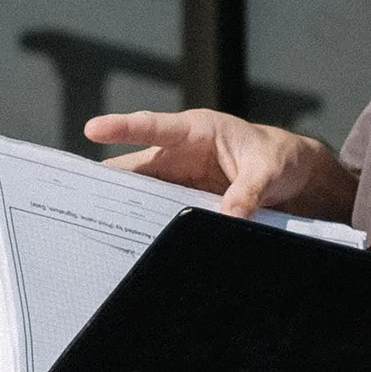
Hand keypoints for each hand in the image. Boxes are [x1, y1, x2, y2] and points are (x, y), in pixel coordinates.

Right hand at [83, 107, 357, 220]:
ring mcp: (179, 179)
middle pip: (136, 167)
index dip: (124, 128)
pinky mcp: (184, 202)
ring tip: (90, 228)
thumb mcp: (270, 170)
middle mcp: (181, 153)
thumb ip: (248, 192)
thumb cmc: (281, 159)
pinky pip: (157, 213)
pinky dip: (143, 226)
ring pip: (141, 194)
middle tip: (74, 197)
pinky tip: (129, 245)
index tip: (93, 128)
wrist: (296, 179)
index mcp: (198, 131)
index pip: (155, 127)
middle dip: (107, 181)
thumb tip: (229, 219)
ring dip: (121, 209)